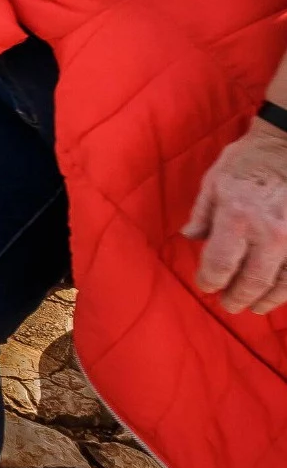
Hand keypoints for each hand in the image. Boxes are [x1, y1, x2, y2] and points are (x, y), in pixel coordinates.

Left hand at [184, 121, 286, 314]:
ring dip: (266, 300)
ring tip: (254, 305)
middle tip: (228, 304)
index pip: (220, 264)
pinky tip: (278, 293)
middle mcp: (268, 233)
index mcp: (236, 217)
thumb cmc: (247, 162)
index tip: (206, 285)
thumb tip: (189, 238)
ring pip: (282, 286)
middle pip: (252, 282)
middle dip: (237, 298)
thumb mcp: (214, 182)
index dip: (210, 281)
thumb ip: (201, 214)